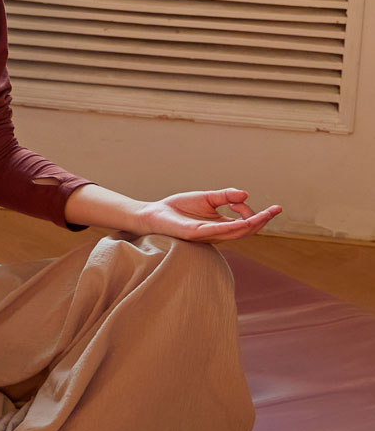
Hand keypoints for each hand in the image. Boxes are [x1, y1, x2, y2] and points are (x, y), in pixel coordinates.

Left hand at [135, 188, 281, 243]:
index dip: (256, 214)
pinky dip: (229, 226)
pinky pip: (215, 231)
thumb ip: (225, 196)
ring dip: (252, 224)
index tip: (257, 203)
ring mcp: (207, 235)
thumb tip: (245, 195)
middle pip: (246, 230)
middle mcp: (217, 233)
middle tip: (276, 210)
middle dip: (262, 221)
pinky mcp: (195, 234)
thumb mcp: (207, 198)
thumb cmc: (179, 208)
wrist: (154, 214)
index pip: (246, 223)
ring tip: (265, 215)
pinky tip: (241, 221)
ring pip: (235, 232)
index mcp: (221, 225)